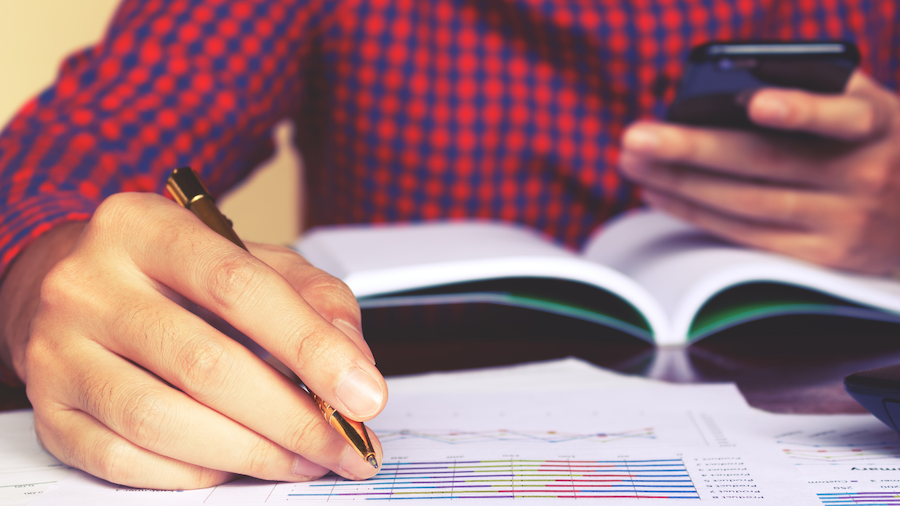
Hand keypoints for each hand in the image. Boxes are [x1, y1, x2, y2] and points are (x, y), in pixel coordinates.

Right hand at [0, 192, 385, 488]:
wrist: (70, 286)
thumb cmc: (175, 276)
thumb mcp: (249, 258)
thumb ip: (313, 297)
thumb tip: (354, 364)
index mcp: (146, 228)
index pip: (239, 287)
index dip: (310, 347)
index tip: (364, 395)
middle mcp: (90, 284)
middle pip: (204, 363)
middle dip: (292, 418)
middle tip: (344, 446)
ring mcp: (58, 349)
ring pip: (160, 420)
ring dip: (250, 453)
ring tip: (304, 459)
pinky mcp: (49, 410)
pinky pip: (122, 460)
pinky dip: (193, 473)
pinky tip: (236, 464)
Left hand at [619, 71, 899, 274]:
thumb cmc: (874, 145)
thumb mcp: (867, 111)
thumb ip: (817, 92)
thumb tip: (732, 91)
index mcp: (877, 125)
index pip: (842, 116)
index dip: (801, 110)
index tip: (757, 103)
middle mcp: (862, 175)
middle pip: (766, 163)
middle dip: (694, 149)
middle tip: (636, 137)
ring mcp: (842, 222)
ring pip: (746, 203)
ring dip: (680, 183)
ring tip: (632, 163)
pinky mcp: (822, 257)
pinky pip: (746, 235)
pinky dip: (697, 212)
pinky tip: (658, 193)